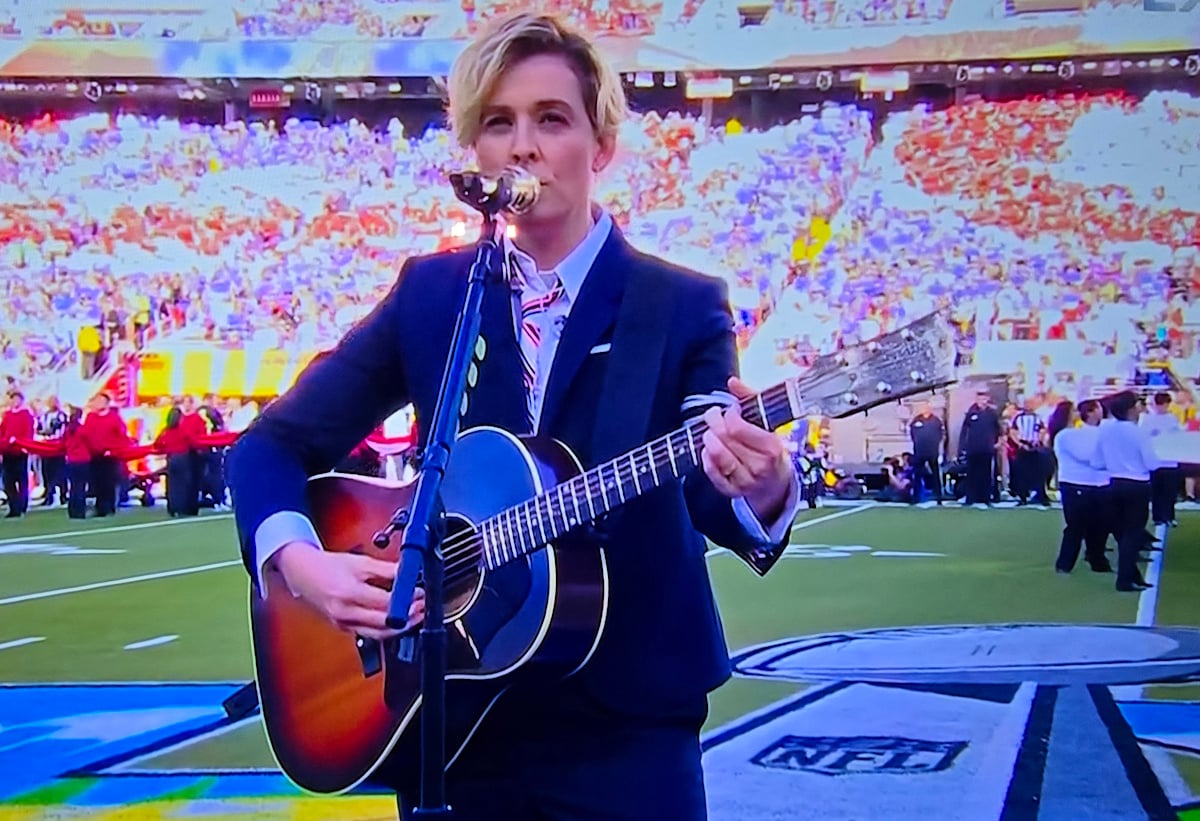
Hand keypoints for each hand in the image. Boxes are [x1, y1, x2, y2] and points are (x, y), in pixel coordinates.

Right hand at [273, 543, 424, 638]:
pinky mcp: (343, 628)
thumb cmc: (329, 566)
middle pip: (384, 623)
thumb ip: (387, 569)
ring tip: (415, 617)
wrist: (303, 573)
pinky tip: (397, 622)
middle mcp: (346, 613)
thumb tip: (409, 573)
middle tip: (422, 608)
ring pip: (378, 634)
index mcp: (349, 593)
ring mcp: (344, 623)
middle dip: (408, 618)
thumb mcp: (361, 561)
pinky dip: (385, 630)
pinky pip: (369, 634)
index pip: (386, 602)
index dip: (407, 600)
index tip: (420, 594)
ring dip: (400, 628)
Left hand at [701, 376, 792, 521]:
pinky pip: (713, 474)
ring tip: (709, 432)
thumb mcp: (767, 422)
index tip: (730, 410)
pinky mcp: (733, 491)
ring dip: (709, 440)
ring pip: (718, 457)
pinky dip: (706, 460)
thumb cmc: (770, 448)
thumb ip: (750, 398)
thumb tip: (732, 382)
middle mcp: (760, 466)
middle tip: (713, 416)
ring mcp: (746, 481)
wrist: (776, 484)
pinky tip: (707, 450)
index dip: (728, 414)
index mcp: (771, 447)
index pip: (737, 427)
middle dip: (714, 423)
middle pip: (725, 439)